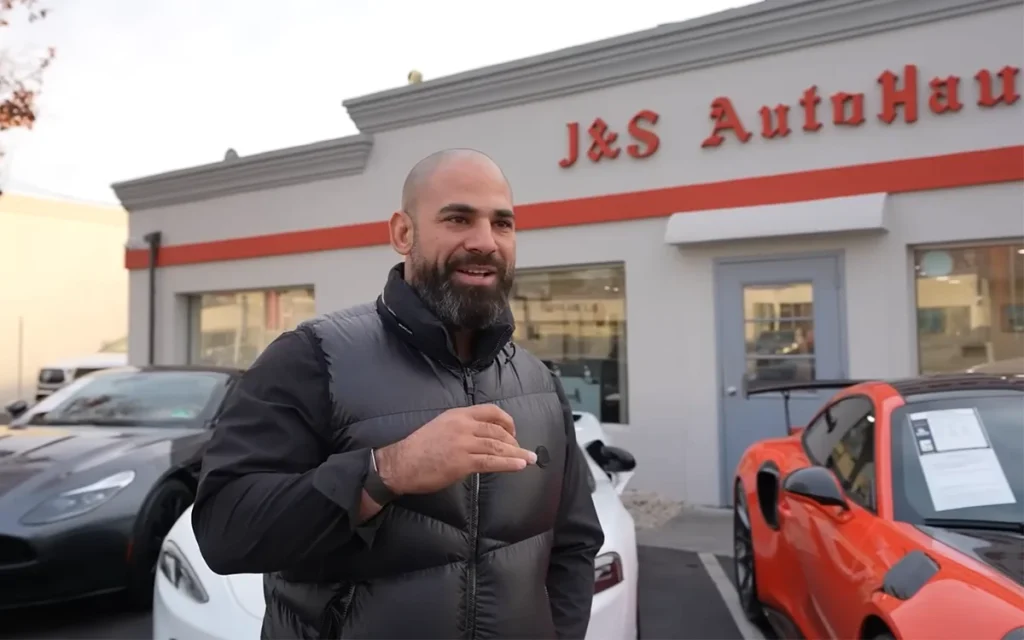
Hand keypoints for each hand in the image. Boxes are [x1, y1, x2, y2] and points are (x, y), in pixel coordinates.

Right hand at [374, 405, 536, 494]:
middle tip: (522, 451)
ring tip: (529, 459)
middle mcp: (463, 425)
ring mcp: (463, 443)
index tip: (514, 431)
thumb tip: (481, 438)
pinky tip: (519, 465)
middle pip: (497, 430)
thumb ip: (461, 428)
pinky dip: (508, 463)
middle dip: (514, 441)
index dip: (507, 421)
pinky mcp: (462, 462)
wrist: (400, 463)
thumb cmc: (418, 448)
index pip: (490, 411)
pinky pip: (491, 461)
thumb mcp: (441, 426)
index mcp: (458, 415)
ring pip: (497, 446)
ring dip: (516, 453)